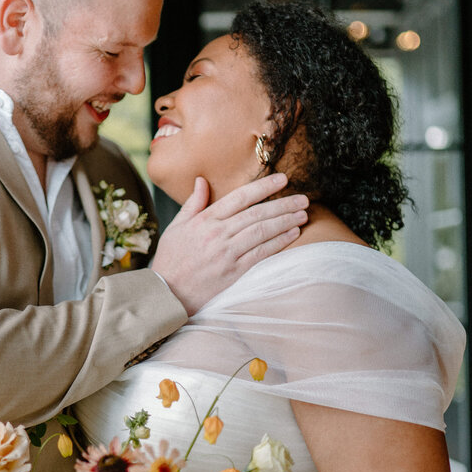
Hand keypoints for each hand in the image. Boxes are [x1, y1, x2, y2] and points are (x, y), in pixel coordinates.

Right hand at [151, 175, 307, 314]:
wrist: (167, 292)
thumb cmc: (171, 259)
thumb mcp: (176, 226)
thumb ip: (193, 202)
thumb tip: (202, 180)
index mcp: (205, 219)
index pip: (240, 197)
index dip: (264, 186)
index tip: (283, 179)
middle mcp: (217, 233)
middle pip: (257, 213)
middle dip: (283, 204)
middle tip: (303, 198)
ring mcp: (227, 253)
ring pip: (262, 231)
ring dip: (286, 221)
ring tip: (303, 214)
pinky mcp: (234, 271)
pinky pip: (261, 253)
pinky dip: (279, 242)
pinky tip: (293, 234)